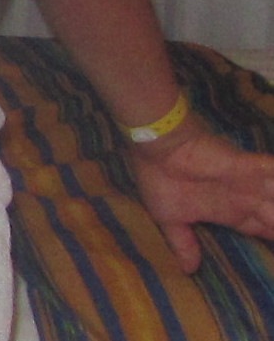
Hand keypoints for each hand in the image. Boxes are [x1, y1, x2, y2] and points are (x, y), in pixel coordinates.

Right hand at [130, 118, 273, 272]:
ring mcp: (246, 181)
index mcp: (227, 210)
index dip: (271, 236)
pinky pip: (270, 171)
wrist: (155, 146)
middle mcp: (242, 197)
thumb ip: (183, 242)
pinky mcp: (244, 166)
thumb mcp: (170, 218)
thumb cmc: (161, 179)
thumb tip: (188, 270)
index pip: (260, 229)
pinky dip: (273, 173)